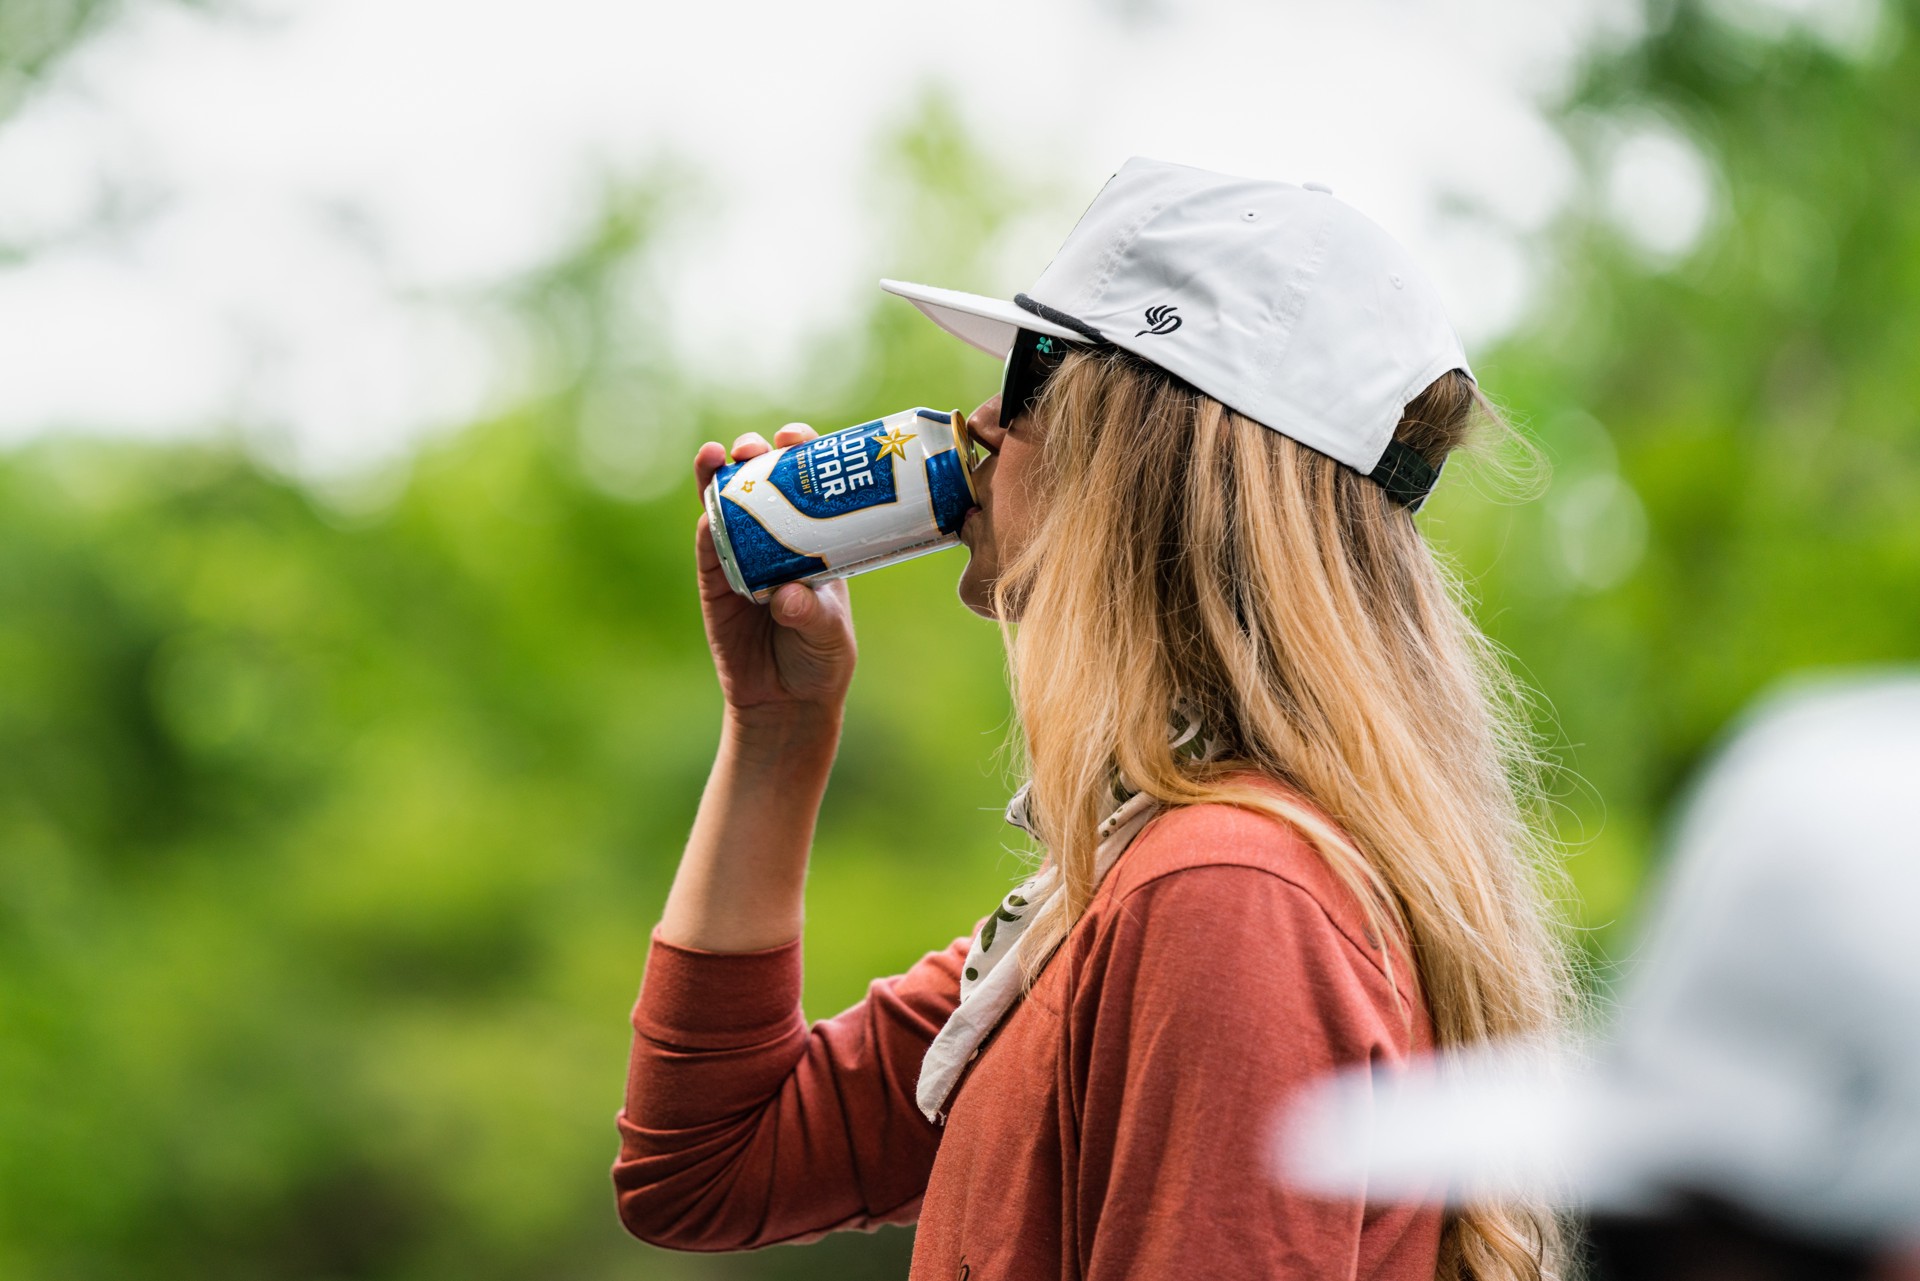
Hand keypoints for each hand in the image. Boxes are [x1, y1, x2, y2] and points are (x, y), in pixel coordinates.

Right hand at [694, 424, 857, 722]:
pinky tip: (706, 509)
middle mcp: (777, 539)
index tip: (797, 438)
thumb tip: (786, 596)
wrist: (785, 702)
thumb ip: (810, 614)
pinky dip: (706, 525)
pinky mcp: (714, 583)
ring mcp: (742, 557)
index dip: (800, 455)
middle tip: (757, 446)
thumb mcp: (828, 635)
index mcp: (816, 539)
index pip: (807, 484)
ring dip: (719, 476)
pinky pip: (707, 548)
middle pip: (761, 483)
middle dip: (756, 455)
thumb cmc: (820, 659)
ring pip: (726, 506)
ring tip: (716, 454)